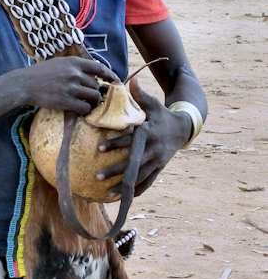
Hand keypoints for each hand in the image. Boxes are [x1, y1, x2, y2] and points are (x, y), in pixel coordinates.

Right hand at [18, 56, 118, 114]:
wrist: (24, 84)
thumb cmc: (40, 73)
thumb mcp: (58, 63)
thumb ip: (73, 66)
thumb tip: (90, 73)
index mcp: (73, 62)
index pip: (98, 67)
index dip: (109, 74)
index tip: (114, 80)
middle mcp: (74, 74)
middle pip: (96, 85)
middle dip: (96, 92)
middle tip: (92, 96)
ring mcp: (71, 88)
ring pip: (93, 97)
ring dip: (92, 102)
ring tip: (87, 103)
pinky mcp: (66, 101)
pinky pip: (85, 108)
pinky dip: (86, 110)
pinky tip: (80, 110)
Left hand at [96, 77, 190, 196]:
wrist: (182, 128)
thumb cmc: (161, 114)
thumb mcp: (153, 103)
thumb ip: (140, 94)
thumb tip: (132, 79)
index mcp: (149, 133)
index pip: (130, 140)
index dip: (115, 144)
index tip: (98, 148)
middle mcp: (154, 150)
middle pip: (132, 163)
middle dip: (116, 171)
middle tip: (97, 177)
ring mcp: (157, 162)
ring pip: (139, 177)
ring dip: (123, 186)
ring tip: (106, 194)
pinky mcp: (159, 169)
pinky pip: (147, 182)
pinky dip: (136, 191)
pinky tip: (122, 199)